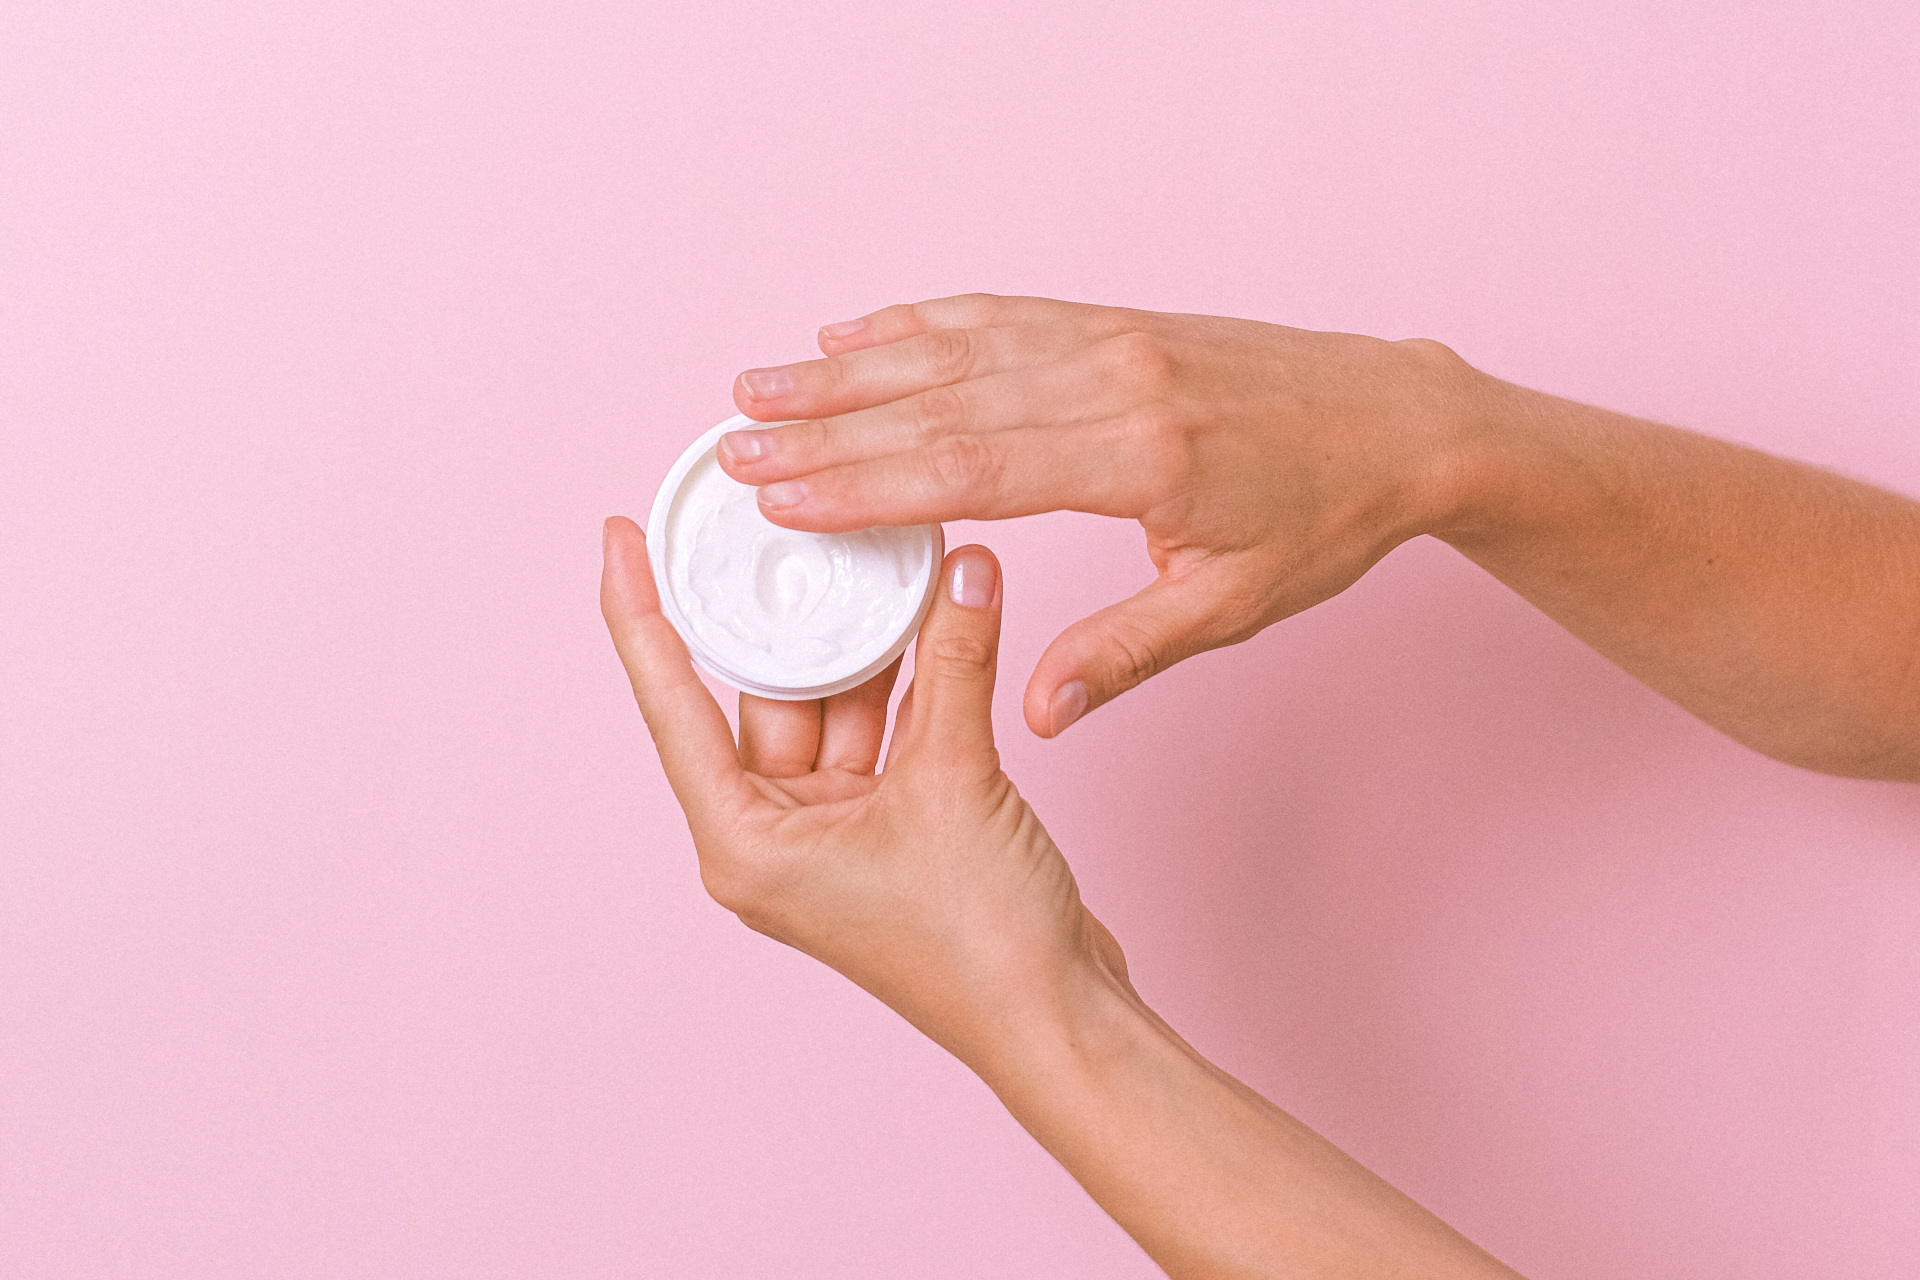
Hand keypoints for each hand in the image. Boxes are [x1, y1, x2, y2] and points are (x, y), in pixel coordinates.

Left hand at [602, 515, 1523, 1276]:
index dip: (640, 613)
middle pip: (762, 695)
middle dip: (788, 612)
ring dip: (865, 641)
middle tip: (784, 524)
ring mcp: (834, 835)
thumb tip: (963, 569)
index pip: (672, 703)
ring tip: (879, 552)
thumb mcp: (955, 778)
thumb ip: (953, 663)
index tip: (620, 536)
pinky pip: (886, 731)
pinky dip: (911, 679)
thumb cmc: (979, 942)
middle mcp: (774, 838)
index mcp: (744, 841)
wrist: (1057, 1018)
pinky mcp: (893, 830)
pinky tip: (934, 614)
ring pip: (833, 707)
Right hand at [716, 294, 1487, 735]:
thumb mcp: (1233, 606)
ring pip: (956, 349)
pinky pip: (1001, 315)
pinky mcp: (1116, 323)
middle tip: (732, 449)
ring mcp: (1111, 340)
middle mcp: (1110, 383)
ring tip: (762, 386)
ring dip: (851, 369)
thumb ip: (1125, 651)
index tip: (780, 499)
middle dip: (826, 429)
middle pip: (939, 404)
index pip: (967, 474)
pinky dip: (923, 322)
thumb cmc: (1325, 521)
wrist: (1402, 421)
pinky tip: (862, 331)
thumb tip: (1034, 709)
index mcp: (1134, 460)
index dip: (864, 487)